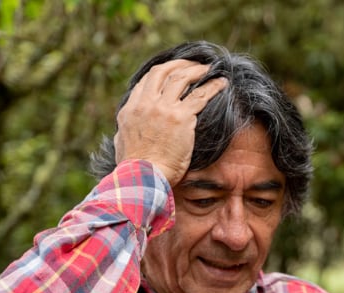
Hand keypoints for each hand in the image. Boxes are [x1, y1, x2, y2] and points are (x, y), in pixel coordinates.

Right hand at [114, 60, 227, 186]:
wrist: (143, 177)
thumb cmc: (135, 169)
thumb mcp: (122, 144)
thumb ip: (125, 132)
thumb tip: (125, 131)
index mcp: (130, 110)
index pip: (146, 82)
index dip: (161, 74)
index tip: (173, 72)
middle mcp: (146, 104)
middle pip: (162, 72)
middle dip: (179, 64)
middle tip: (192, 64)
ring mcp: (163, 108)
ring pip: (182, 78)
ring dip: (197, 71)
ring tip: (209, 69)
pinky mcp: (181, 117)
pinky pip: (200, 95)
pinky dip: (213, 86)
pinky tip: (222, 83)